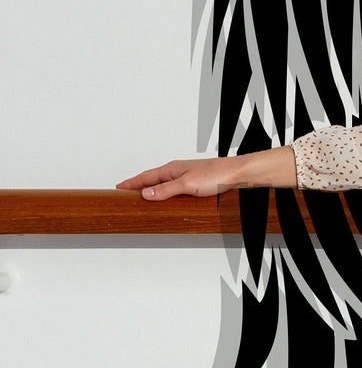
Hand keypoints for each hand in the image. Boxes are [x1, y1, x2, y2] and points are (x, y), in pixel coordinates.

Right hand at [116, 147, 296, 199]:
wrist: (237, 174)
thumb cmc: (216, 175)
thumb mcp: (186, 185)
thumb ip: (165, 190)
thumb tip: (145, 194)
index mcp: (172, 169)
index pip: (146, 176)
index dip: (131, 183)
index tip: (117, 187)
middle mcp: (177, 170)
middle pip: (152, 179)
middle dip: (138, 186)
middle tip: (125, 193)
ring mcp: (187, 176)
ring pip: (163, 184)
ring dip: (152, 190)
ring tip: (141, 198)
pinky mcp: (196, 182)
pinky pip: (174, 188)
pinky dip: (165, 193)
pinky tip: (167, 199)